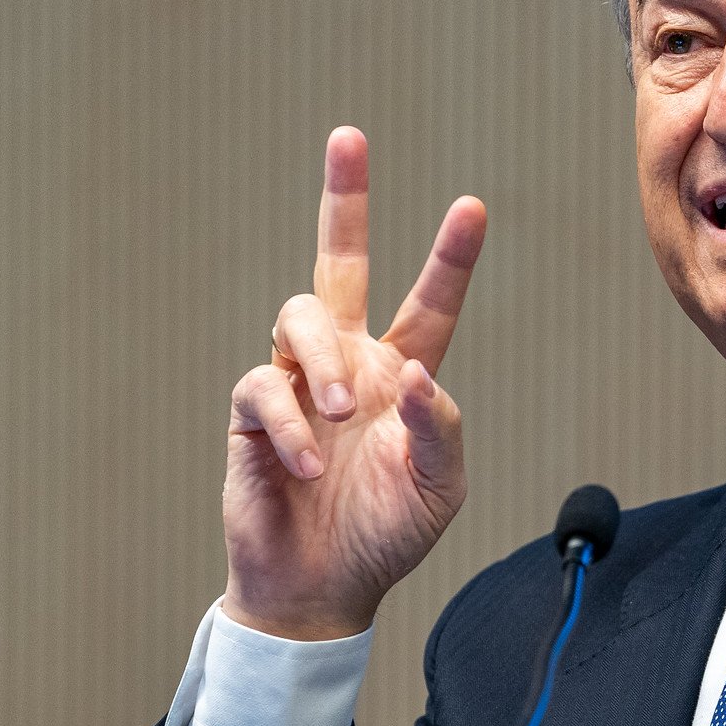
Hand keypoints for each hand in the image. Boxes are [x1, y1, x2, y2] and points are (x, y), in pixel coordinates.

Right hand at [221, 127, 486, 639]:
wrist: (323, 588)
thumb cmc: (387, 533)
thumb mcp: (438, 486)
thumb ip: (439, 428)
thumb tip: (413, 372)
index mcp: (402, 374)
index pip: (429, 302)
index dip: (449, 257)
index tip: (472, 207)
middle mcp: (348, 363)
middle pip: (337, 260)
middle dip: (342, 197)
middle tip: (351, 136)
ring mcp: (298, 382)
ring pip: (299, 316)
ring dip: (326, 360)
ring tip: (345, 414)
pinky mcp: (254, 413)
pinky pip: (265, 388)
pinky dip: (292, 422)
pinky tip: (310, 463)